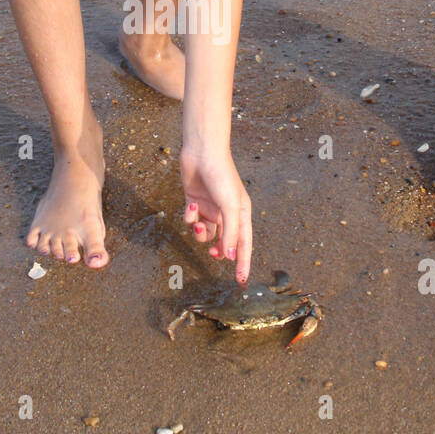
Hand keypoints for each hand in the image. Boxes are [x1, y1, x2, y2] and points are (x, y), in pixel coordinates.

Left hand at [181, 149, 251, 282]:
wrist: (202, 152)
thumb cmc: (221, 175)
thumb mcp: (229, 205)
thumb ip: (230, 232)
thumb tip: (229, 255)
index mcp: (241, 214)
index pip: (244, 245)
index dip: (243, 263)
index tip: (241, 281)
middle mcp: (226, 213)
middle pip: (224, 242)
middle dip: (217, 250)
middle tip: (212, 255)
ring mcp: (210, 209)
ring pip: (205, 233)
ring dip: (201, 234)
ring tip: (199, 225)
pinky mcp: (194, 203)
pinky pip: (192, 220)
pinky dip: (190, 217)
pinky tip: (191, 206)